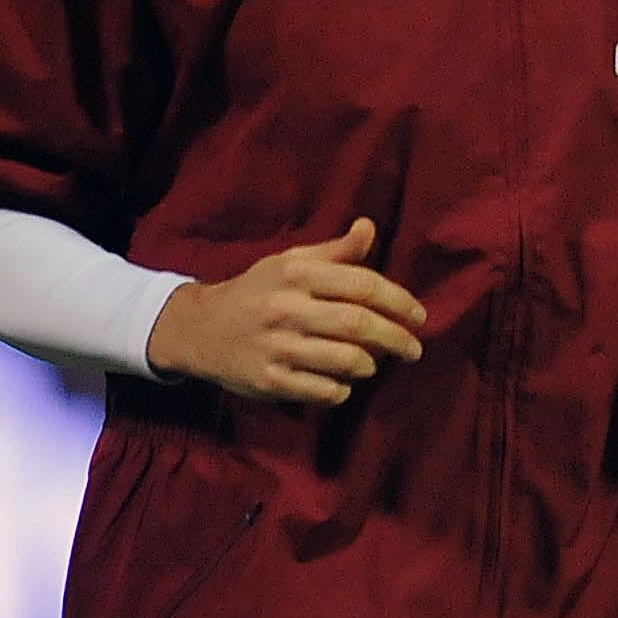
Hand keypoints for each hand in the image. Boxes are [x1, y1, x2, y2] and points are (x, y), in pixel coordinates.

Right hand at [146, 219, 425, 406]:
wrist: (198, 329)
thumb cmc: (257, 291)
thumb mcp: (290, 262)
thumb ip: (335, 251)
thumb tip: (369, 227)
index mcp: (296, 274)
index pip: (364, 285)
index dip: (400, 301)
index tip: (419, 316)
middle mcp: (286, 309)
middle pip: (360, 325)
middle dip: (397, 339)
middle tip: (413, 348)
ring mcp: (276, 347)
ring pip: (347, 361)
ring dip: (370, 365)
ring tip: (374, 362)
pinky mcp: (269, 381)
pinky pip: (324, 390)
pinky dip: (343, 389)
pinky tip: (343, 381)